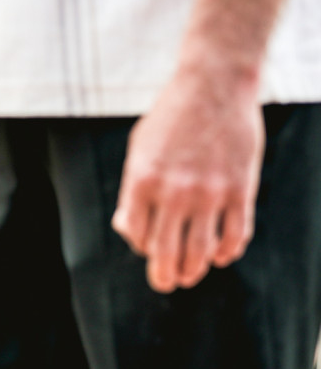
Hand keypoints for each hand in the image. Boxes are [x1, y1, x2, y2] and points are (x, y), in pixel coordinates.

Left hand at [112, 63, 263, 292]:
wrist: (214, 85)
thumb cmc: (171, 117)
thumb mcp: (139, 148)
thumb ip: (134, 189)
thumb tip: (129, 229)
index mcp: (142, 181)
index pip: (135, 234)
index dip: (140, 246)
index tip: (146, 248)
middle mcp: (173, 192)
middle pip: (165, 252)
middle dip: (164, 275)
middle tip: (165, 283)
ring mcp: (209, 193)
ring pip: (200, 251)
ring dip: (194, 270)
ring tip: (190, 275)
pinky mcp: (240, 190)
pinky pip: (235, 236)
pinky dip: (227, 252)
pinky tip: (220, 255)